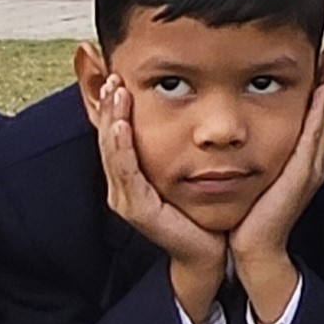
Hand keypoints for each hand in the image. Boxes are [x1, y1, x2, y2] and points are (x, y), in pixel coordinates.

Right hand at [90, 76, 229, 318]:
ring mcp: (127, 199)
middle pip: (108, 136)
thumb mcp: (189, 166)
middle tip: (113, 74)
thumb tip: (189, 105)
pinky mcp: (138, 210)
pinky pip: (126, 172)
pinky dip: (122, 147)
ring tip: (117, 91)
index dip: (113, 104)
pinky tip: (123, 126)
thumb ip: (183, 139)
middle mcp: (123, 186)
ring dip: (112, 119)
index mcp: (132, 174)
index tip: (118, 73)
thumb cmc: (205, 207)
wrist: (215, 250)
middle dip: (109, 104)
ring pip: (112, 150)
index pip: (115, 131)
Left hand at [230, 46, 323, 323]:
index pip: (315, 116)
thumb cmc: (249, 216)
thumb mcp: (253, 177)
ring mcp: (312, 167)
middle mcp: (312, 160)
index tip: (320, 59)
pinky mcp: (304, 174)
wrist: (254, 250)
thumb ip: (251, 155)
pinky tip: (323, 90)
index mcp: (301, 160)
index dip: (321, 87)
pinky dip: (322, 111)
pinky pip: (315, 135)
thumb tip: (238, 134)